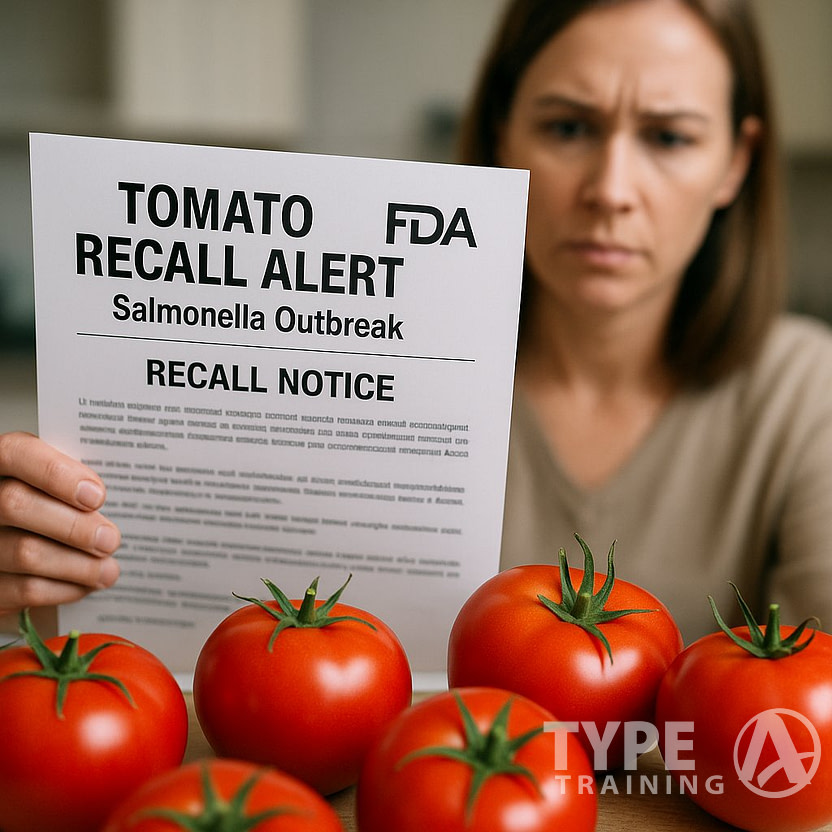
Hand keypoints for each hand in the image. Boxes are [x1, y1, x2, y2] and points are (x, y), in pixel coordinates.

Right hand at [0, 432, 119, 614]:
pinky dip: (63, 588)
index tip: (96, 495)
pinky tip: (85, 584)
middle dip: (74, 526)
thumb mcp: (58, 485)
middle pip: (16, 505)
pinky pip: (22, 589)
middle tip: (110, 539)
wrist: (23, 540)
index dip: (55, 472)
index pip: (15, 452)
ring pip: (24, 552)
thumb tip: (106, 500)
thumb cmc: (52, 504)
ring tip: (108, 570)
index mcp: (0, 463)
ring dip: (77, 565)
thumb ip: (74, 482)